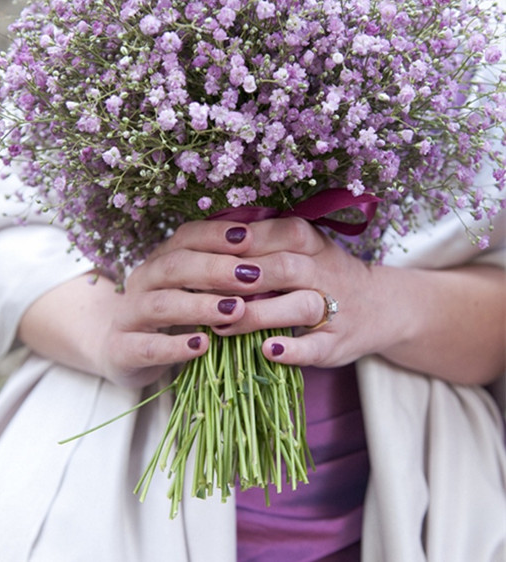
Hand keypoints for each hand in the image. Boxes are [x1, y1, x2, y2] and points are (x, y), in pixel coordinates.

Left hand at [147, 216, 387, 368]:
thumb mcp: (302, 249)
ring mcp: (335, 307)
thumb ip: (263, 242)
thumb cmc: (323, 273)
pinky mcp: (337, 342)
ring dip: (259, 314)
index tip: (208, 249)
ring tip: (223, 324)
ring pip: (299, 306)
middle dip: (244, 276)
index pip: (279, 233)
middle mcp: (326, 271)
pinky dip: (292, 349)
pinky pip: (316, 346)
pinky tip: (267, 351)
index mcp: (313, 243)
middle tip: (204, 288)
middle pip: (285, 267)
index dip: (244, 241)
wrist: (380, 306)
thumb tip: (206, 237)